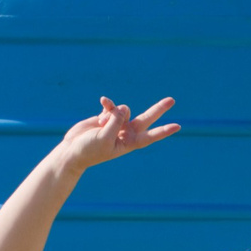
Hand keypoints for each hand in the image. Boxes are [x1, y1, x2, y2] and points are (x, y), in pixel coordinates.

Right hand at [55, 95, 180, 175]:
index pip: (150, 136)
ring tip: (101, 124)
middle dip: (158, 109)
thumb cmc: (89, 150)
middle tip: (172, 100)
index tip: (177, 126)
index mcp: (129, 143)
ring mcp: (118, 124)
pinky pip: (112, 106)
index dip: (163, 131)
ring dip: (113, 112)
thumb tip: (123, 107)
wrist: (72, 150)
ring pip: (124, 109)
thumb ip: (115, 122)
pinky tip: (102, 101)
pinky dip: (108, 104)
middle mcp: (126, 133)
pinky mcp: (107, 117)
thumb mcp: (104, 138)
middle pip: (146, 118)